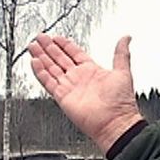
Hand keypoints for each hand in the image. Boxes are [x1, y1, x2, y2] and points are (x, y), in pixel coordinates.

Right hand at [28, 34, 143, 154]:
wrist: (114, 123)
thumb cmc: (121, 102)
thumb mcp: (123, 72)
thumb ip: (121, 54)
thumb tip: (126, 38)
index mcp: (92, 71)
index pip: (74, 53)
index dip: (64, 44)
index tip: (56, 37)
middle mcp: (79, 78)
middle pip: (59, 59)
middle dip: (49, 47)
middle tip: (40, 38)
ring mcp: (69, 87)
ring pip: (51, 68)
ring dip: (41, 57)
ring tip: (33, 47)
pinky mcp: (62, 96)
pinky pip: (48, 82)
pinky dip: (40, 72)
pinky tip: (34, 62)